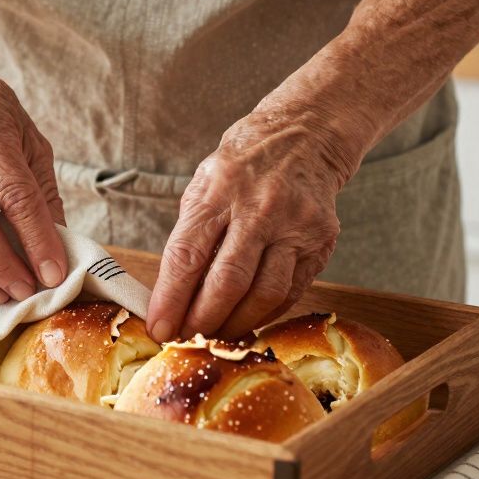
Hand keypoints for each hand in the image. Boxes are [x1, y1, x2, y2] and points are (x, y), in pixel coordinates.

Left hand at [147, 111, 352, 340]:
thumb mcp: (203, 187)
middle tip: (186, 342)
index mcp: (218, 191)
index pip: (187, 255)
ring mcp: (294, 225)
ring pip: (264, 294)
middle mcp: (259, 208)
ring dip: (236, 324)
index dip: (170, 299)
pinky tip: (247, 320)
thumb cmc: (241, 167)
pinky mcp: (320, 241)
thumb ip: (189, 237)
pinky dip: (266, 314)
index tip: (159, 328)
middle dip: (202, 321)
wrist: (303, 136)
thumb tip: (169, 296)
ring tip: (216, 337)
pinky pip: (291, 292)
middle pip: (227, 281)